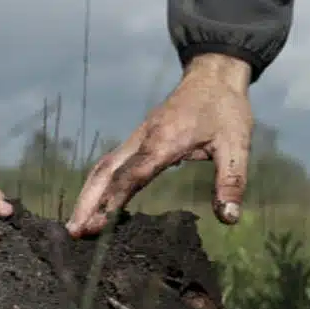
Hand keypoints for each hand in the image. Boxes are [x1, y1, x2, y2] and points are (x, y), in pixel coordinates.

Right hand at [67, 53, 252, 237]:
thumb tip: (228, 218)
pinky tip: (96, 203)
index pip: (131, 175)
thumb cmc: (226, 109)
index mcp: (164, 141)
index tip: (97, 227)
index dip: (113, 201)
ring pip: (103, 167)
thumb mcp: (236, 146)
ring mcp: (138, 137)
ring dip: (88, 195)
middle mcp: (143, 139)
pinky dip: (98, 185)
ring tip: (76, 225)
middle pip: (105, 172)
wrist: (213, 75)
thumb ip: (231, 182)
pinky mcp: (139, 138)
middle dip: (87, 202)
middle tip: (72, 233)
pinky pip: (112, 163)